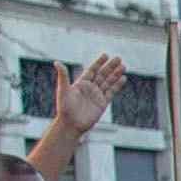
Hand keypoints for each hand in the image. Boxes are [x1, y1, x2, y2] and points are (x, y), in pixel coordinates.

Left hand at [28, 51, 128, 180]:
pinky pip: (111, 92)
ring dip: (115, 74)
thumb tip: (57, 62)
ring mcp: (97, 95)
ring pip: (108, 82)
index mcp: (81, 83)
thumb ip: (63, 76)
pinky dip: (117, 86)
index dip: (99, 63)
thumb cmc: (64, 107)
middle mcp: (90, 88)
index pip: (92, 70)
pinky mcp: (102, 103)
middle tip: (118, 58)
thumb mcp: (63, 90)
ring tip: (123, 66)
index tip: (106, 55)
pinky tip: (123, 79)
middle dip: (110, 67)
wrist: (71, 124)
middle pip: (102, 74)